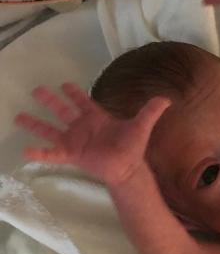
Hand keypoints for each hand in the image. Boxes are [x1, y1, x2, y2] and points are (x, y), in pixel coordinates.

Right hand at [15, 84, 170, 186]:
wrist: (127, 170)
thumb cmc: (132, 148)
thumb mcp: (141, 126)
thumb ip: (150, 111)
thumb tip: (166, 99)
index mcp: (96, 118)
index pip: (82, 102)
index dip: (74, 93)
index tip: (64, 84)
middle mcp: (82, 127)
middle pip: (62, 110)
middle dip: (50, 100)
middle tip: (36, 89)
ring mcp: (74, 141)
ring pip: (51, 129)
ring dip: (35, 123)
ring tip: (18, 116)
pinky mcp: (71, 155)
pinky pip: (52, 152)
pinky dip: (39, 151)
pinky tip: (25, 149)